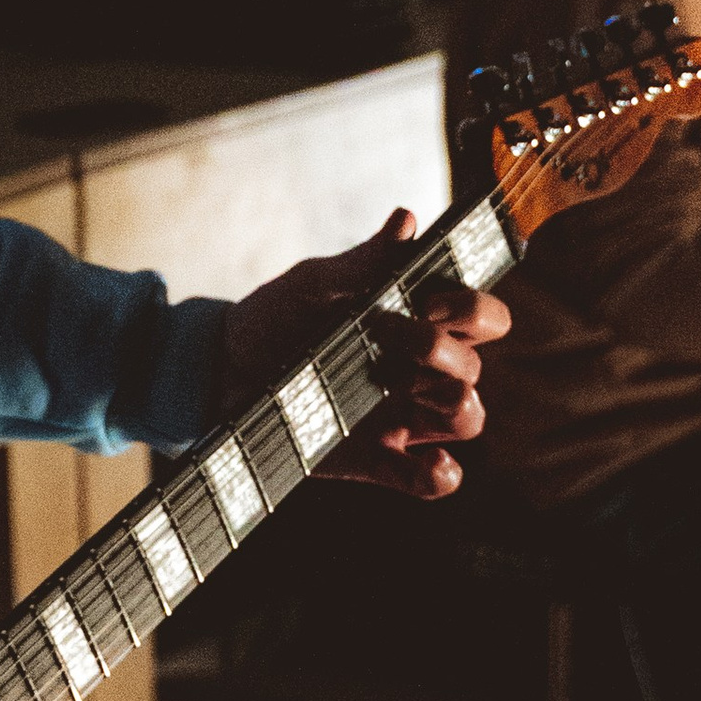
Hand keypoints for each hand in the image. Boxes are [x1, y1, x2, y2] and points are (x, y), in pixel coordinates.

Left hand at [218, 209, 509, 499]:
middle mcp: (421, 371)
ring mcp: (404, 417)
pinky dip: (442, 475)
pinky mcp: (380, 460)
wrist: (220, 372)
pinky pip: (434, 479)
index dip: (473, 309)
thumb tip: (406, 221)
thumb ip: (364, 262)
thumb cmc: (274, 319)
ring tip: (404, 389)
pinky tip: (432, 463)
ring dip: (454, 405)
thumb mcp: (313, 285)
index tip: (434, 301)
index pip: (480, 317)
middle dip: (443, 350)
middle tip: (388, 333)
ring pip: (467, 418)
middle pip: (473, 367)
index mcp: (417, 322)